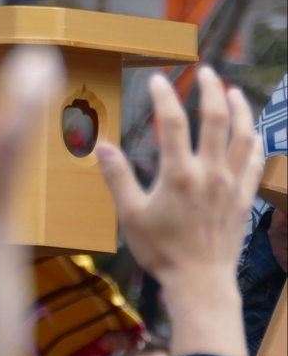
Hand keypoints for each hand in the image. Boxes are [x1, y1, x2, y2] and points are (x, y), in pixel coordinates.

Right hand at [96, 66, 263, 355]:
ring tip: (234, 91)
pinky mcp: (244, 199)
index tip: (158, 79)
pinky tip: (252, 134)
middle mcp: (209, 173)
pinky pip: (255, 164)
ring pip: (243, 137)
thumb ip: (117, 177)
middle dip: (210, 91)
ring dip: (240, 110)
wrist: (201, 283)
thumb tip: (101, 146)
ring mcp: (231, 185)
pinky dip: (254, 144)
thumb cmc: (161, 250)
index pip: (171, 122)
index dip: (164, 96)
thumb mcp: (130, 214)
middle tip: (204, 71)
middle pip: (216, 120)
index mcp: (179, 173)